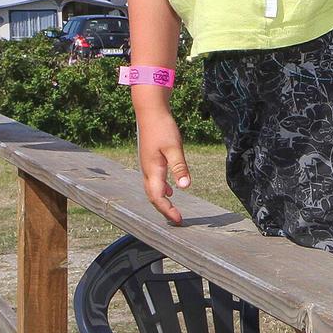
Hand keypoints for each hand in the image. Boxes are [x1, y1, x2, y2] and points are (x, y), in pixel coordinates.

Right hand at [137, 110, 192, 225]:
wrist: (150, 111)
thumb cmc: (163, 128)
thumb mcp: (174, 147)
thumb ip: (179, 167)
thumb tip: (185, 187)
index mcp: (153, 170)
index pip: (158, 198)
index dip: (167, 211)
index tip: (179, 220)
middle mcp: (147, 170)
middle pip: (153, 196)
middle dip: (164, 210)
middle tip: (177, 220)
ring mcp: (147, 165)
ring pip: (152, 189)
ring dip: (162, 201)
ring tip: (173, 210)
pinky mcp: (149, 159)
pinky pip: (154, 180)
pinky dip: (161, 189)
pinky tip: (170, 190)